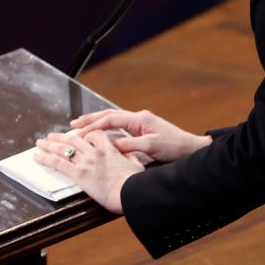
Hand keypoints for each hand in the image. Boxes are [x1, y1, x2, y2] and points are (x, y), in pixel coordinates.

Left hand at [34, 130, 142, 213]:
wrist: (130, 191)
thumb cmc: (134, 181)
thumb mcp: (136, 164)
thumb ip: (130, 157)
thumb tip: (132, 154)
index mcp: (108, 148)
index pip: (94, 134)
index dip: (86, 133)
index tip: (81, 135)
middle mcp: (94, 152)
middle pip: (74, 139)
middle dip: (61, 136)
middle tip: (52, 136)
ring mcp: (85, 162)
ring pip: (63, 149)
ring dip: (49, 144)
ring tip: (40, 142)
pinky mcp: (79, 174)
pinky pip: (58, 164)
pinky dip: (45, 159)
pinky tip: (37, 156)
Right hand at [70, 109, 211, 162]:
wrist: (192, 149)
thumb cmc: (174, 147)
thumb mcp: (150, 147)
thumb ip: (128, 145)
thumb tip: (109, 145)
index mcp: (140, 119)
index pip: (111, 119)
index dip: (93, 126)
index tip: (78, 133)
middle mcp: (139, 118)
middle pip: (109, 115)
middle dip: (90, 119)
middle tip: (73, 124)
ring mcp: (141, 123)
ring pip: (114, 120)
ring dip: (97, 123)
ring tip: (81, 127)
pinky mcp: (144, 131)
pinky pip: (120, 127)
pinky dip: (107, 129)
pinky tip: (101, 133)